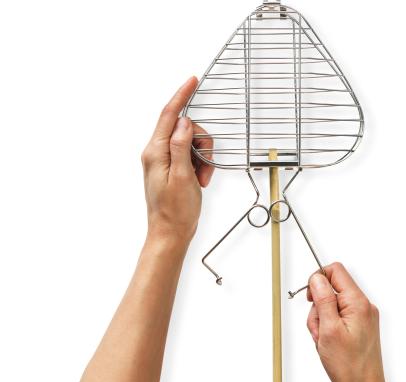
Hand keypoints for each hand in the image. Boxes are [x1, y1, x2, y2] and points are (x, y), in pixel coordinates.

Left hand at [141, 76, 213, 245]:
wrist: (171, 233)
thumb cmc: (175, 210)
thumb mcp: (182, 175)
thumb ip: (181, 145)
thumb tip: (184, 121)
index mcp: (155, 151)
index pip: (169, 115)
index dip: (181, 96)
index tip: (192, 81)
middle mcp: (157, 153)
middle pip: (185, 130)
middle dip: (202, 143)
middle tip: (206, 164)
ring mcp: (166, 161)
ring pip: (192, 143)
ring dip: (204, 158)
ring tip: (202, 178)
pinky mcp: (174, 169)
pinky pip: (192, 157)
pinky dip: (201, 166)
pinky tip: (201, 180)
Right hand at [306, 263, 386, 381]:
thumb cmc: (349, 366)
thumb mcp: (329, 329)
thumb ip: (323, 299)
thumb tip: (317, 278)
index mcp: (358, 303)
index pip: (336, 271)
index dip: (318, 279)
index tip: (310, 297)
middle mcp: (363, 306)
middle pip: (331, 289)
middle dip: (317, 307)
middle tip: (319, 328)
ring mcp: (361, 317)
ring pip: (331, 305)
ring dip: (321, 321)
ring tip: (323, 341)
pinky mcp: (358, 327)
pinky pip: (336, 318)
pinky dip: (327, 328)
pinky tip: (328, 344)